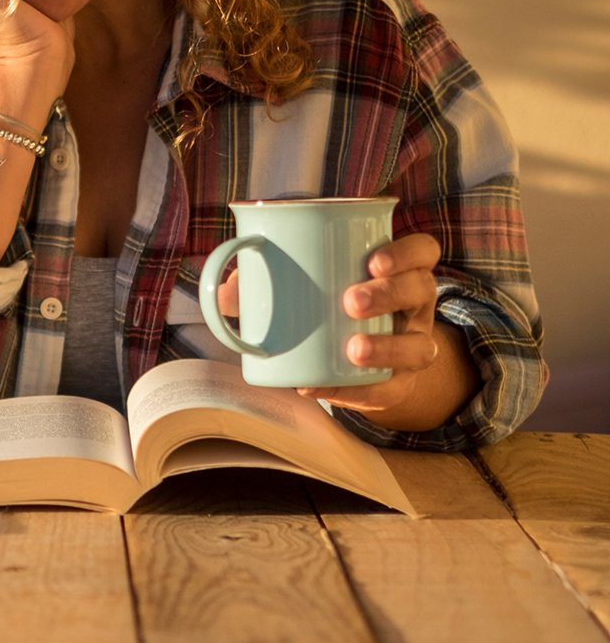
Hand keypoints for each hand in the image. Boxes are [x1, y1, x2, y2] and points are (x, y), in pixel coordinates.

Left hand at [217, 233, 474, 428]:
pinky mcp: (398, 385)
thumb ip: (260, 281)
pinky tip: (325, 387)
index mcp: (396, 271)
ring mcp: (412, 346)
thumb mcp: (297, 286)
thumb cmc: (321, 305)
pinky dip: (357, 391)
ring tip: (351, 349)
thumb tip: (221, 294)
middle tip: (350, 301)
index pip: (421, 251)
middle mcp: (413, 306)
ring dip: (386, 347)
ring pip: (419, 347)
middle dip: (388, 294)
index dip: (405, 253)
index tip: (372, 260)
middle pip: (420, 291)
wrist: (350, 361)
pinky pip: (390, 390)